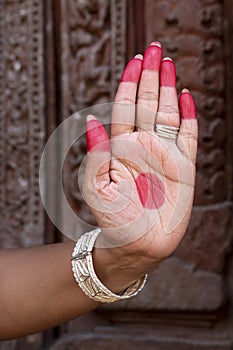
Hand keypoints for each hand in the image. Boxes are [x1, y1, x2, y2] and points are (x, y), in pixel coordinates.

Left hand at [83, 42, 197, 281]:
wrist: (137, 243)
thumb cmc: (114, 218)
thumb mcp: (96, 187)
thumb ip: (96, 155)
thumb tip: (90, 121)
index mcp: (121, 148)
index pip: (126, 108)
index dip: (130, 84)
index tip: (135, 61)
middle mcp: (143, 146)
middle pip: (148, 104)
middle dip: (150, 77)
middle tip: (155, 50)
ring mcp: (164, 154)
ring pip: (167, 114)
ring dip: (169, 89)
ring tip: (169, 65)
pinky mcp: (184, 167)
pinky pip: (188, 137)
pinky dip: (189, 117)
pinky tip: (186, 97)